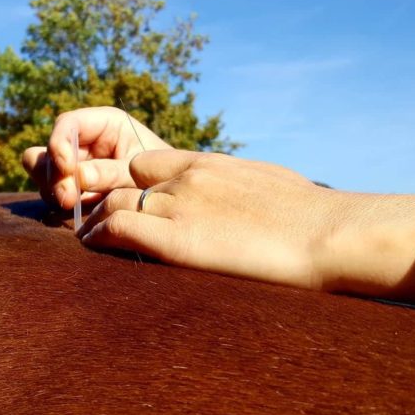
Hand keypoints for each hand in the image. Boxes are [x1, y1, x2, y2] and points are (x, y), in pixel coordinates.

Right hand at [21, 107, 171, 209]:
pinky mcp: (73, 190)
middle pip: (49, 150)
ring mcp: (75, 167)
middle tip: (67, 199)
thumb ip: (111, 173)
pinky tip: (77, 216)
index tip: (65, 167)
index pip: (69, 124)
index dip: (59, 143)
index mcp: (103, 124)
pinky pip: (52, 195)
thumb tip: (78, 177)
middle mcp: (85, 143)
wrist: (172, 203)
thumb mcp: (139, 173)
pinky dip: (60, 206)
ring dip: (53, 191)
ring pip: (44, 174)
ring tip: (72, 207)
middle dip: (53, 174)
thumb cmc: (163, 178)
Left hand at [76, 150, 338, 289]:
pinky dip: (99, 238)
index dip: (130, 185)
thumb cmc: (314, 219)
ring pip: (113, 204)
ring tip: (86, 242)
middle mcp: (188, 179)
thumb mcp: (271, 188)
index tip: (124, 204)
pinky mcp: (176, 239)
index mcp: (211, 165)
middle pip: (123, 182)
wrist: (327, 235)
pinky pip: (118, 228)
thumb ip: (244, 191)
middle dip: (105, 202)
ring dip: (96, 223)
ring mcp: (180, 205)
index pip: (147, 164)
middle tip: (95, 225)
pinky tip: (91, 251)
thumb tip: (252, 204)